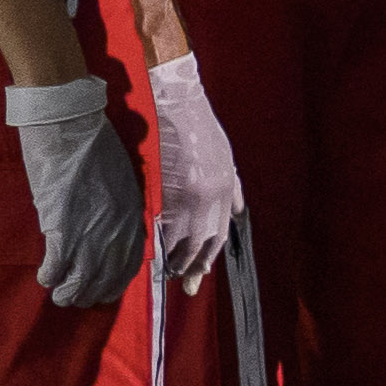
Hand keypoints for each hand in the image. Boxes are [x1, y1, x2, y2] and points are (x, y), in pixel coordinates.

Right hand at [6, 76, 145, 306]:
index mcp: (133, 214)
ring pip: (83, 279)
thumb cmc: (92, 143)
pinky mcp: (62, 228)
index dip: (116, 281)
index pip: (131, 263)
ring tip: (59, 295)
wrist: (69, 123)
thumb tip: (108, 225)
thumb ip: (119, 206)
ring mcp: (91, 231)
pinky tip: (44, 278)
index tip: (104, 289)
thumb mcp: (120, 177)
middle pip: (108, 277)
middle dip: (91, 293)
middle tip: (76, 298)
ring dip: (69, 292)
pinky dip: (50, 276)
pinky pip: (58, 266)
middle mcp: (117, 229)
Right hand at [145, 53, 243, 289]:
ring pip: (179, 238)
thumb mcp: (227, 157)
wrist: (175, 102)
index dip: (209, 257)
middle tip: (182, 282)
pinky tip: (148, 252)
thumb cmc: (200, 127)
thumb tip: (237, 212)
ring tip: (164, 272)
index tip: (199, 275)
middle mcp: (208, 197)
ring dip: (172, 258)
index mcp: (224, 189)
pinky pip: (158, 224)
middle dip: (191, 266)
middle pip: (200, 242)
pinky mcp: (161, 188)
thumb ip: (232, 188)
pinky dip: (155, 240)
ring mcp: (184, 194)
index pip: (218, 234)